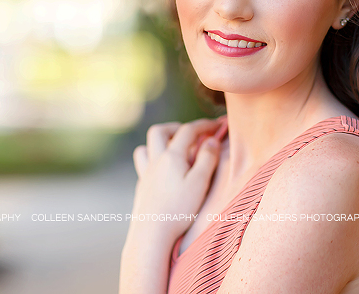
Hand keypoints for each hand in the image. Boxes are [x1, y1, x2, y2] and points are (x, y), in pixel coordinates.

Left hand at [129, 118, 222, 242]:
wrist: (151, 235)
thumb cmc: (178, 209)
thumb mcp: (200, 182)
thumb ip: (207, 159)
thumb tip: (211, 140)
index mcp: (171, 156)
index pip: (188, 131)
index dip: (203, 125)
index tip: (217, 125)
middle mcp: (155, 161)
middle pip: (159, 131)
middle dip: (176, 128)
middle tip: (191, 135)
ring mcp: (146, 174)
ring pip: (145, 147)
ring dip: (159, 143)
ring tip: (174, 150)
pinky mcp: (142, 188)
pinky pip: (143, 165)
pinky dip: (153, 161)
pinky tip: (164, 173)